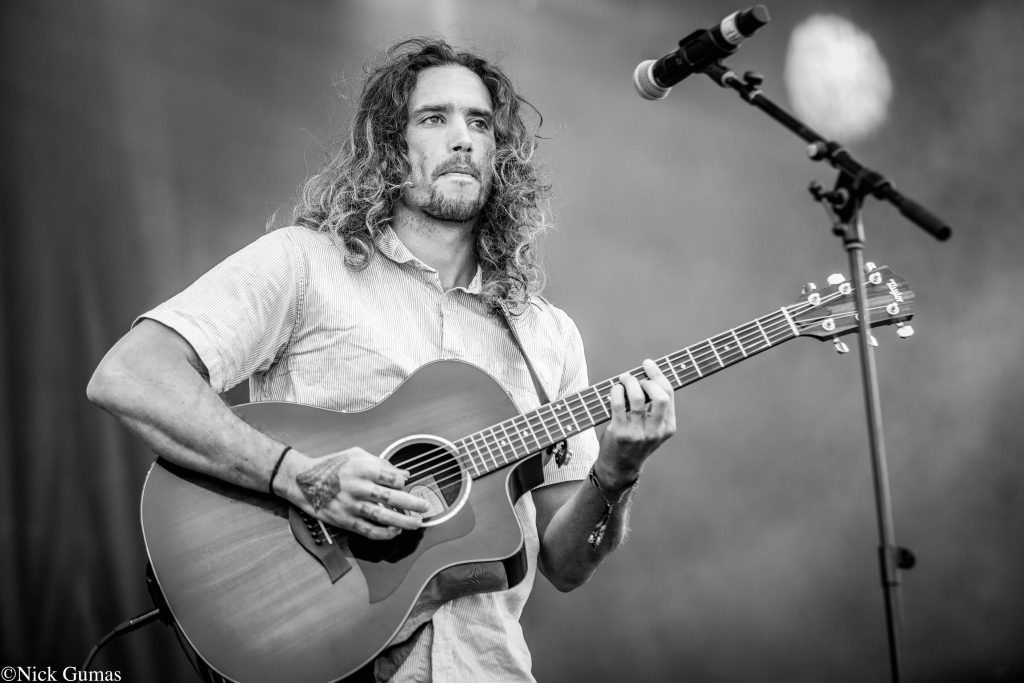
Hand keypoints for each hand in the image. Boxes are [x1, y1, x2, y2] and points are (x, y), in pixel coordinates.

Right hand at [291, 447, 429, 539]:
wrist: (303, 481)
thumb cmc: (332, 465)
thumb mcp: (356, 454)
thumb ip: (382, 463)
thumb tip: (404, 473)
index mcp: (363, 468)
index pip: (392, 477)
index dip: (403, 482)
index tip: (406, 485)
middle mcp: (358, 487)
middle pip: (391, 498)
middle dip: (412, 504)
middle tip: (425, 507)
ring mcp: (351, 505)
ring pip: (382, 517)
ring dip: (402, 521)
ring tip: (416, 523)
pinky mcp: (345, 520)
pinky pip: (368, 530)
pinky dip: (384, 533)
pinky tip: (395, 532)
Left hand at [596, 359, 675, 488]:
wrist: (620, 467)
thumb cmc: (636, 441)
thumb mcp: (653, 429)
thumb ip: (655, 408)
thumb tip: (647, 375)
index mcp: (668, 427)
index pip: (669, 394)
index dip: (658, 375)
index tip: (648, 365)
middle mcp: (656, 430)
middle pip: (660, 396)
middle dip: (648, 379)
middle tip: (638, 376)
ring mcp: (638, 432)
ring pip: (637, 398)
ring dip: (630, 382)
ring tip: (624, 379)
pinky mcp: (620, 432)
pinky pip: (618, 404)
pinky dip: (616, 391)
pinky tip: (615, 389)